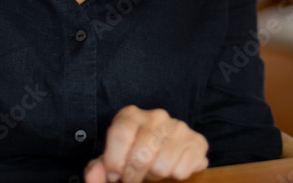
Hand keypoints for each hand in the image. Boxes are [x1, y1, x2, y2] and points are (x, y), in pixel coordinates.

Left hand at [84, 106, 208, 182]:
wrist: (166, 157)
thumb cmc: (134, 159)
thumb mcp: (112, 163)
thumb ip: (96, 171)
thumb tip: (95, 172)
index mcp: (131, 115)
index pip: (121, 133)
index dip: (115, 161)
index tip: (116, 174)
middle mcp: (156, 115)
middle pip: (141, 155)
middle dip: (134, 176)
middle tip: (135, 177)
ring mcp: (179, 127)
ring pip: (162, 166)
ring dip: (156, 176)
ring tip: (153, 170)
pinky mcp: (198, 142)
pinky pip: (182, 170)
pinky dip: (175, 176)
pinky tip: (171, 168)